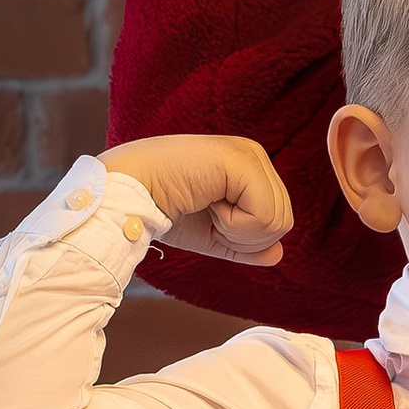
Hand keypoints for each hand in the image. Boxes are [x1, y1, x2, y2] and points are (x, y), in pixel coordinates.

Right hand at [103, 136, 291, 268]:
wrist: (126, 196)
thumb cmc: (161, 209)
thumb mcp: (212, 233)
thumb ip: (246, 244)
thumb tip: (278, 254)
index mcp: (248, 169)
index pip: (276, 220)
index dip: (242, 238)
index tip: (207, 218)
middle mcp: (253, 155)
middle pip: (282, 222)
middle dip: (242, 237)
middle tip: (206, 214)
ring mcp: (249, 154)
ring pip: (277, 222)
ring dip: (236, 231)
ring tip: (205, 206)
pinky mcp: (241, 160)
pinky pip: (264, 216)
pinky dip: (234, 226)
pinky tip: (207, 203)